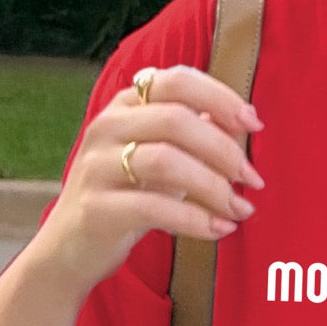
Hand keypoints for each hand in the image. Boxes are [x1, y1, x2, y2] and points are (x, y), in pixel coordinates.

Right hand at [35, 64, 265, 293]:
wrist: (72, 246)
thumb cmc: (131, 192)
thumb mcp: (163, 153)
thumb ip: (196, 132)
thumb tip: (246, 122)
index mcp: (126, 104)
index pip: (177, 80)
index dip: (220, 97)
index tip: (254, 124)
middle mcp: (107, 126)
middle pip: (176, 119)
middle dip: (224, 149)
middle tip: (253, 178)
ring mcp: (96, 166)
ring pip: (165, 161)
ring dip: (214, 187)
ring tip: (241, 209)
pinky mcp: (96, 208)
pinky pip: (154, 207)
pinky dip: (195, 220)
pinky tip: (220, 230)